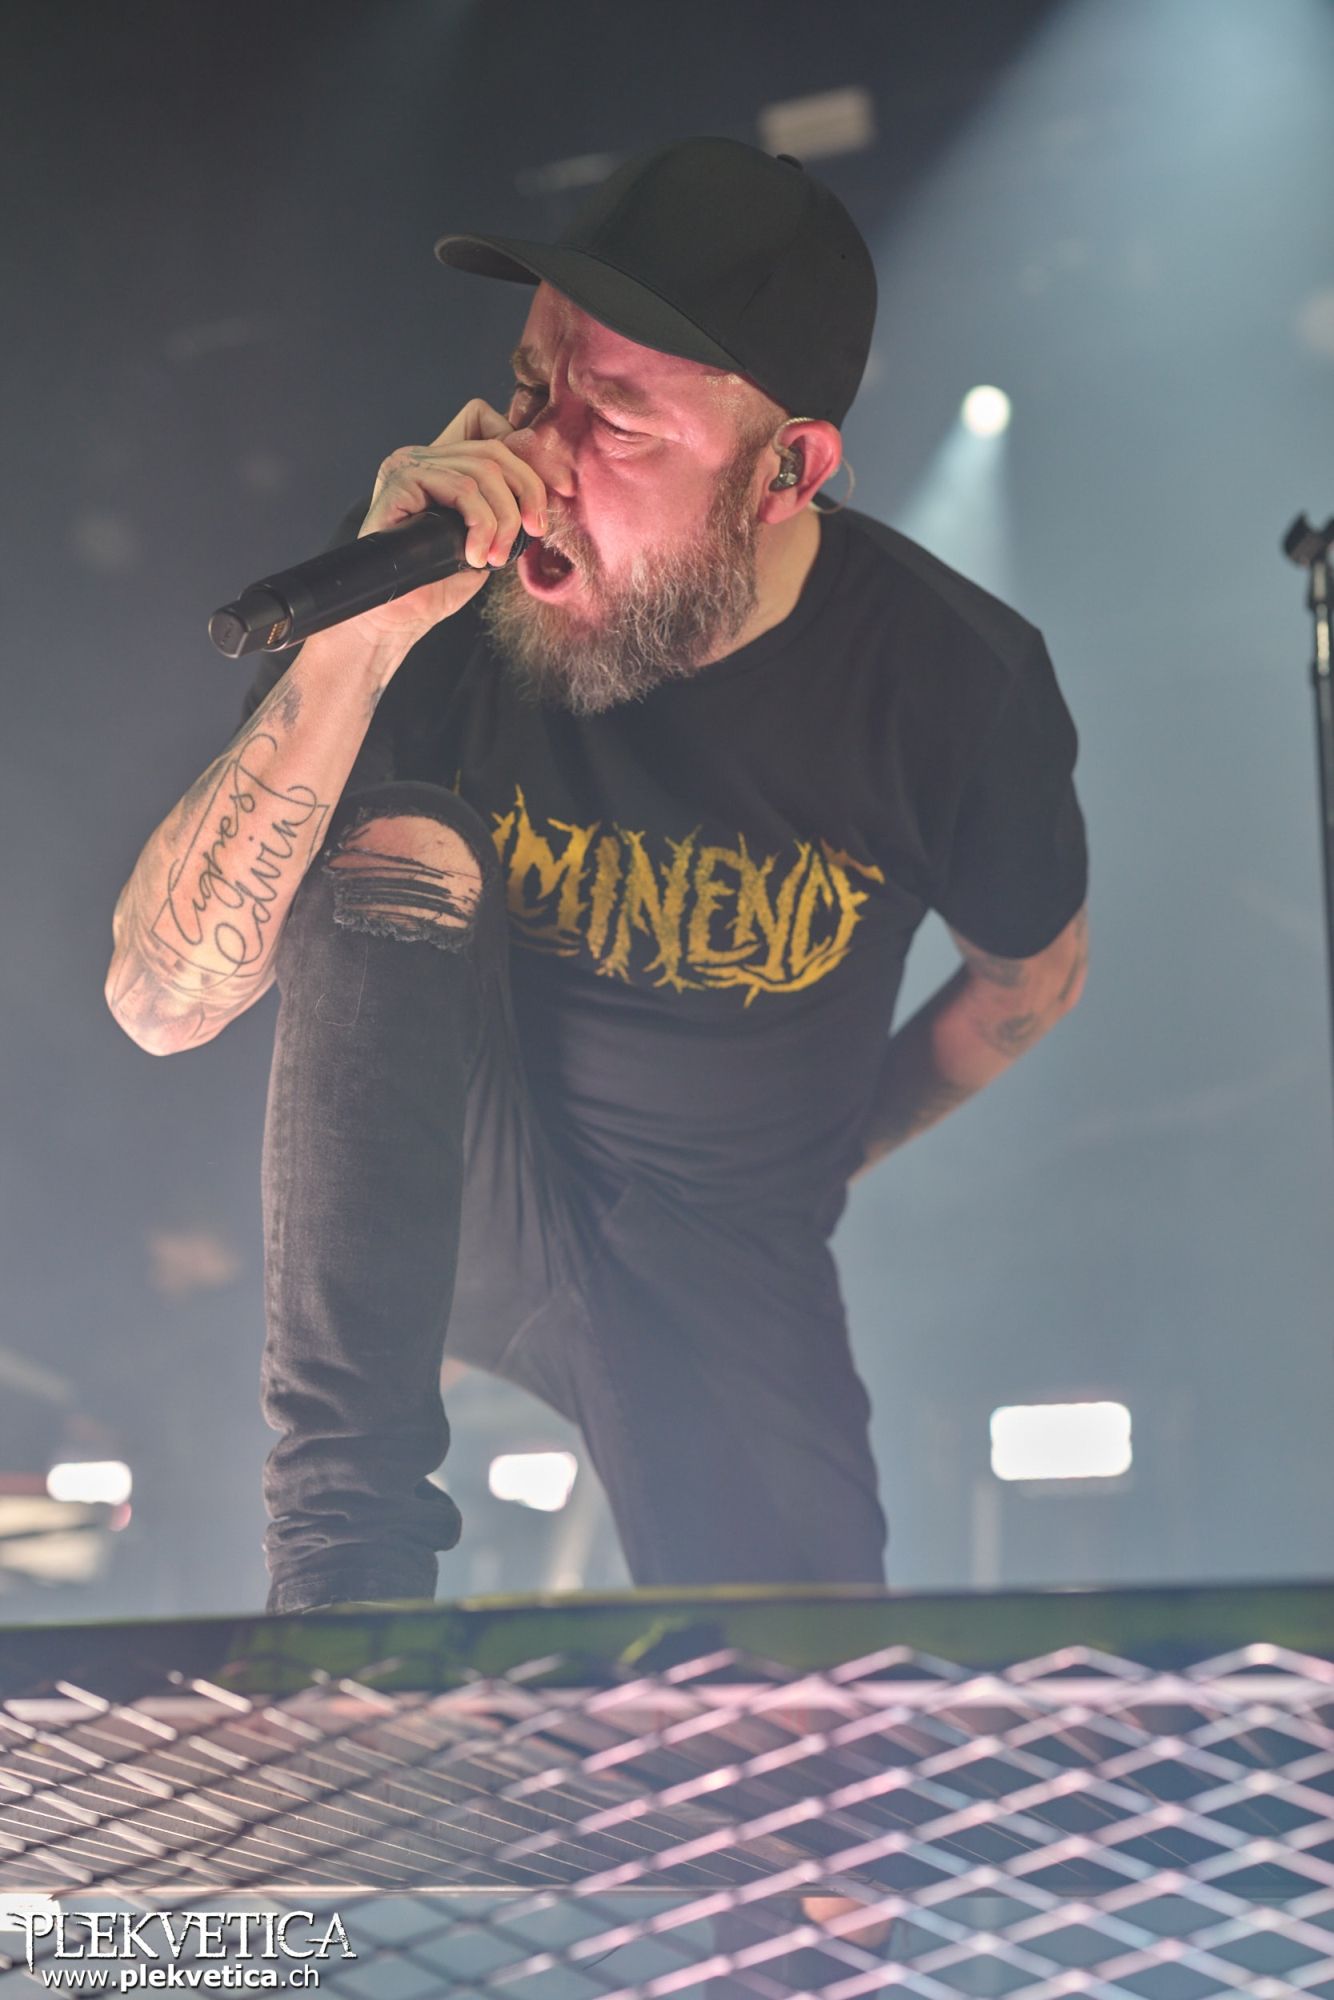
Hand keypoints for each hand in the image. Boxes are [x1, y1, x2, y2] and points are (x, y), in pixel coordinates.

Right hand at [347, 398, 548, 650]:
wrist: (396, 617)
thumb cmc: (437, 583)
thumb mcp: (489, 538)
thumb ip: (509, 505)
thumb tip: (554, 481)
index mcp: (444, 463)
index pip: (489, 423)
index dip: (529, 452)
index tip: (561, 488)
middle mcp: (424, 456)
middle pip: (496, 447)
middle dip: (529, 489)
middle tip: (535, 530)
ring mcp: (409, 465)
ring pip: (484, 469)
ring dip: (503, 519)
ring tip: (496, 556)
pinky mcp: (400, 481)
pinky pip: (461, 488)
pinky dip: (481, 524)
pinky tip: (474, 555)